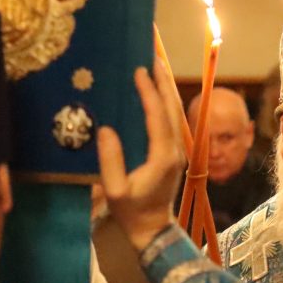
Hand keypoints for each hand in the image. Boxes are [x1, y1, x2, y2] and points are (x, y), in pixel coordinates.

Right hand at [98, 59, 185, 250]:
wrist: (152, 229)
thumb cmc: (131, 212)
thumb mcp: (114, 190)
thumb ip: (111, 161)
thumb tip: (107, 129)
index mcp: (162, 157)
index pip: (157, 117)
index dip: (149, 93)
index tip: (140, 71)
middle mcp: (174, 150)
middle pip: (171, 108)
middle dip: (163, 80)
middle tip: (152, 54)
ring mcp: (176, 150)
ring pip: (174, 112)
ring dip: (166, 87)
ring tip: (155, 63)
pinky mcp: (173, 152)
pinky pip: (170, 120)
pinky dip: (164, 101)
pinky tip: (156, 89)